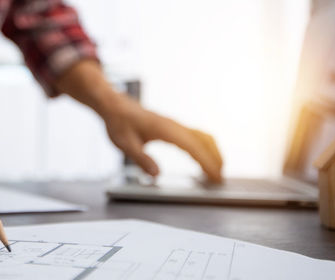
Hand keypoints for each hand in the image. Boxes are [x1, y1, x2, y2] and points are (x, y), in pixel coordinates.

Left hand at [102, 94, 222, 181]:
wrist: (114, 105)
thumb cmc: (118, 123)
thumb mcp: (125, 144)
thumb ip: (141, 159)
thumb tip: (156, 175)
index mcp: (165, 129)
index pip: (193, 147)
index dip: (206, 162)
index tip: (215, 176)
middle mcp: (174, 125)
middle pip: (204, 141)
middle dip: (215, 158)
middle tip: (220, 178)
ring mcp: (174, 125)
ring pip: (202, 136)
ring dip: (212, 151)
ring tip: (217, 170)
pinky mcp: (171, 126)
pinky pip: (194, 135)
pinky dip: (204, 147)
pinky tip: (202, 157)